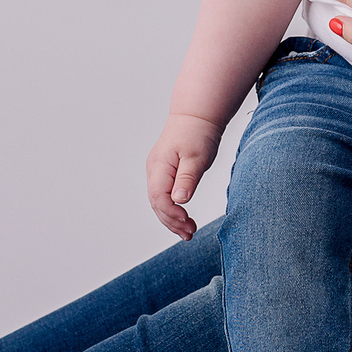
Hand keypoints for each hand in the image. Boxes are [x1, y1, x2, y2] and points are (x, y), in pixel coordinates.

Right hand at [145, 113, 221, 238]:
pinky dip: (172, 210)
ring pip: (158, 202)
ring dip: (171, 219)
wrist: (196, 117)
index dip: (171, 213)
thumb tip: (179, 200)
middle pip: (156, 204)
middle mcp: (154, 170)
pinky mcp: (164, 173)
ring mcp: (156, 172)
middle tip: (190, 233)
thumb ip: (187, 179)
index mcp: (159, 166)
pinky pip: (163, 196)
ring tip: (188, 231)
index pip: (159, 197)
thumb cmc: (197, 134)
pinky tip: (184, 218)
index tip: (187, 221)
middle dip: (172, 222)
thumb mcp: (197, 157)